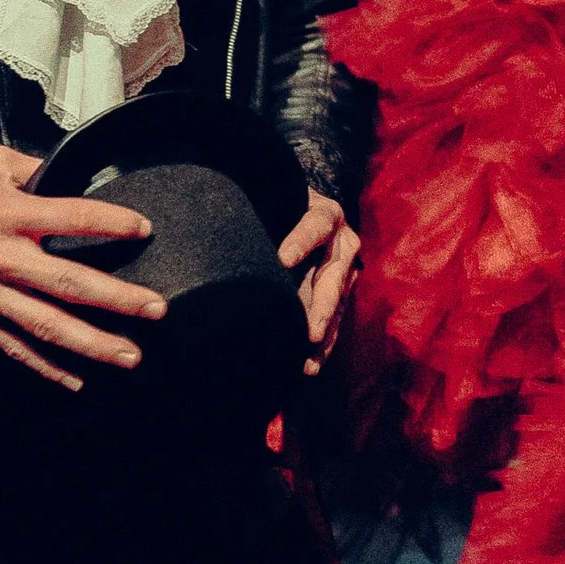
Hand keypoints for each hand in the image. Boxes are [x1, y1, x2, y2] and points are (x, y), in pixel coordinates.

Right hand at [0, 146, 166, 391]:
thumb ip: (31, 169)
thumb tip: (67, 172)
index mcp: (6, 213)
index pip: (70, 216)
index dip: (110, 222)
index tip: (143, 229)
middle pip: (67, 283)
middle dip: (116, 298)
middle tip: (155, 308)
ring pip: (45, 325)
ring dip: (90, 343)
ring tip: (129, 354)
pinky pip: (13, 346)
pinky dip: (44, 366)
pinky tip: (76, 378)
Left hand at [277, 191, 360, 376]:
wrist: (308, 210)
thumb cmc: (285, 203)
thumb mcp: (280, 199)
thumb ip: (259, 204)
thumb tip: (219, 211)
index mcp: (327, 215)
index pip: (316, 225)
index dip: (302, 241)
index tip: (283, 259)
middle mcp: (343, 243)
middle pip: (334, 276)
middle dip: (323, 305)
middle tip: (310, 331)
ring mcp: (345, 270)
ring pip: (338, 304)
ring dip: (324, 332)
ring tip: (310, 357)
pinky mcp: (341, 293)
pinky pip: (335, 320)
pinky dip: (323, 344)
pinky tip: (310, 365)